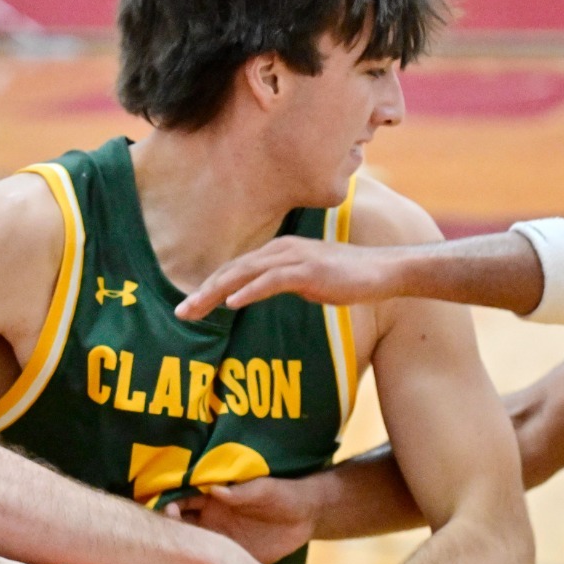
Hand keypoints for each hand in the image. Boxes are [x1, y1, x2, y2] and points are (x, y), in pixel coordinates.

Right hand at [170, 478, 318, 563]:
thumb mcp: (264, 489)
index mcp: (214, 503)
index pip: (183, 505)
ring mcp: (221, 547)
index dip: (170, 510)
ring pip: (190, 560)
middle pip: (180, 536)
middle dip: (166, 548)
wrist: (306, 514)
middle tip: (154, 562)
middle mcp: (211, 525)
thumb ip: (242, 491)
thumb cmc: (283, 494)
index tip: (165, 516)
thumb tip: (216, 490)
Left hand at [175, 236, 406, 320]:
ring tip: (195, 309)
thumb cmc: (348, 278)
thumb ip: (283, 283)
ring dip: (216, 292)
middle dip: (203, 291)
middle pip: (232, 270)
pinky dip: (249, 290)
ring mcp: (294, 258)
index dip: (209, 287)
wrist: (383, 271)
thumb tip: (263, 293)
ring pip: (244, 274)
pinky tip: (232, 303)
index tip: (190, 307)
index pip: (235, 269)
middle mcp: (281, 250)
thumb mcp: (308, 280)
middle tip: (180, 313)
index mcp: (278, 252)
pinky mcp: (308, 271)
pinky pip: (271, 281)